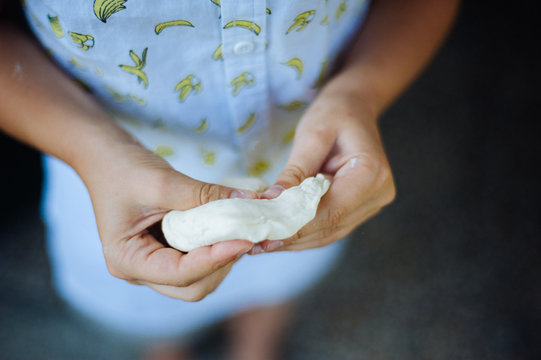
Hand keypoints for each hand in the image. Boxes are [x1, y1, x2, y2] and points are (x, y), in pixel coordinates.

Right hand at [80, 142, 254, 300]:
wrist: (105, 156)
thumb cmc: (122, 168)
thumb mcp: (162, 181)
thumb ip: (204, 195)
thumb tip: (248, 200)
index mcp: (127, 260)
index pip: (180, 274)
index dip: (216, 259)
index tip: (244, 240)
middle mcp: (139, 270)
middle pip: (192, 286)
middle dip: (221, 264)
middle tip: (244, 235)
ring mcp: (152, 264)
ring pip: (198, 278)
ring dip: (221, 258)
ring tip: (240, 230)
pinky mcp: (165, 252)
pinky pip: (196, 261)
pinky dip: (215, 249)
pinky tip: (228, 228)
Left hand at [256, 90, 395, 251]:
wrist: (354, 107)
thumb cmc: (334, 114)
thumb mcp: (311, 136)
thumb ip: (294, 172)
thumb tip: (270, 202)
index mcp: (371, 173)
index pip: (330, 211)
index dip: (296, 226)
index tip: (265, 234)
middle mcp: (377, 195)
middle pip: (329, 227)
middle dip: (291, 237)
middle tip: (255, 244)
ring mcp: (371, 205)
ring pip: (329, 233)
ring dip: (295, 240)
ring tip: (262, 243)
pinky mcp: (360, 209)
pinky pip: (330, 227)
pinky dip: (304, 233)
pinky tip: (279, 235)